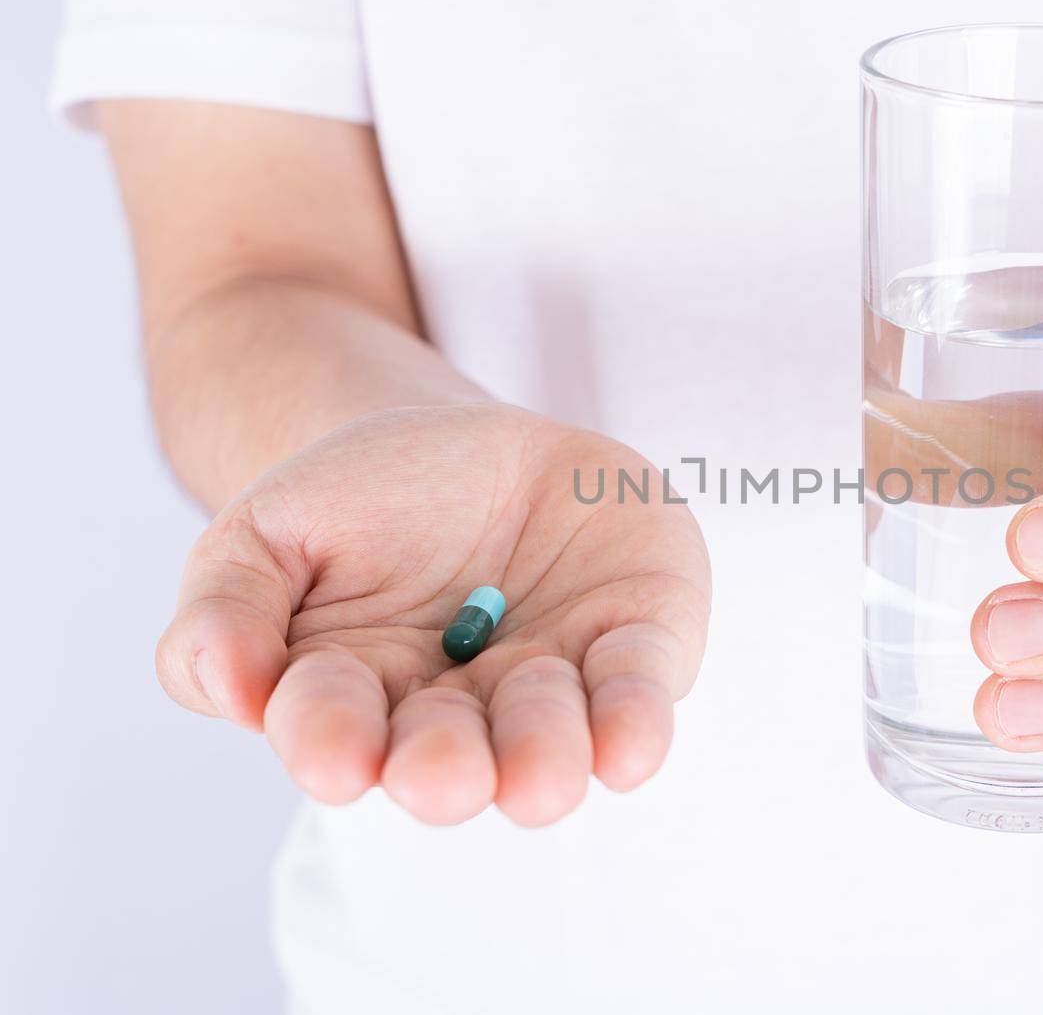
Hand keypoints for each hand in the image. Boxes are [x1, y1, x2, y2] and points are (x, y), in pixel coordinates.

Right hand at [155, 403, 710, 825]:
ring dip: (541, 754)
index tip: (334, 758)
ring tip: (538, 769)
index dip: (329, 742)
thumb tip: (230, 691)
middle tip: (442, 776)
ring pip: (547, 743)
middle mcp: (455, 714)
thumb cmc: (360, 500)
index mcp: (353, 697)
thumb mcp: (265, 528)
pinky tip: (629, 750)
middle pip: (445, 761)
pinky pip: (638, 692)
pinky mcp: (633, 646)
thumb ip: (224, 608)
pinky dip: (635, 724)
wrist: (472, 445)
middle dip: (445, 771)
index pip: (330, 730)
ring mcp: (549, 686)